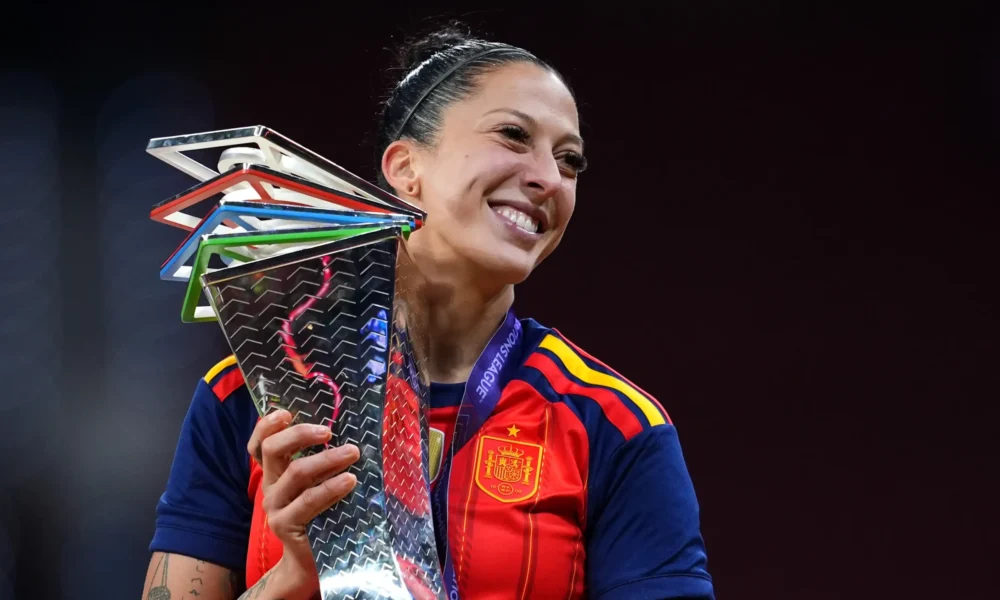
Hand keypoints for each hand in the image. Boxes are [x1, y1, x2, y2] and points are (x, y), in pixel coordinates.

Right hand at [246, 410, 359, 597]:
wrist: (311, 558)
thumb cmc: (321, 513)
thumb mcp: (318, 482)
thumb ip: (321, 461)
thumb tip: (348, 431)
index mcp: (275, 472)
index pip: (259, 444)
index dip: (267, 425)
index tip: (287, 412)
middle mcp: (270, 485)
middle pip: (273, 450)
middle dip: (300, 434)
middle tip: (328, 430)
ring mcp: (275, 506)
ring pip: (296, 472)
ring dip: (327, 458)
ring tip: (352, 453)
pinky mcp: (285, 525)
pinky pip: (309, 500)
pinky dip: (331, 487)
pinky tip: (349, 480)